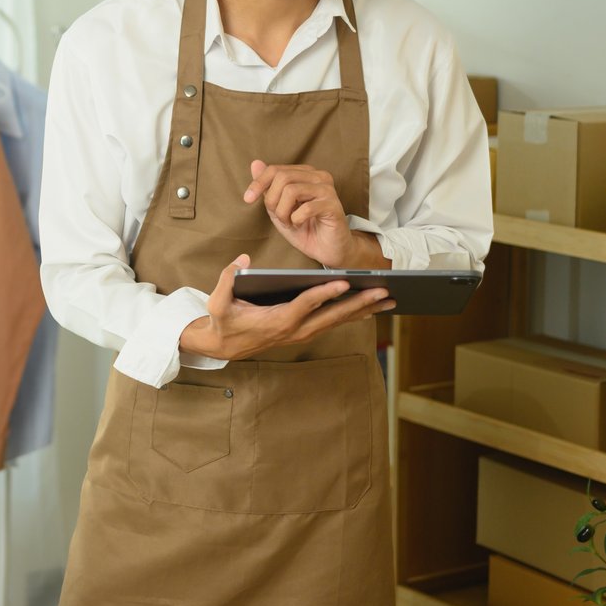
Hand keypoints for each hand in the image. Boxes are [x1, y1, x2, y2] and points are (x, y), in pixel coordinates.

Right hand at [179, 254, 394, 361]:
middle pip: (332, 316)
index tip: (344, 281)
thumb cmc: (223, 320)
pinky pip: (332, 323)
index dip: (324, 292)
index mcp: (277, 321)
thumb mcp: (217, 301)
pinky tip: (369, 308)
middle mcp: (295, 330)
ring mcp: (302, 333)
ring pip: (338, 321)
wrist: (223, 345)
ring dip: (363, 310)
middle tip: (383, 292)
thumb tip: (243, 260)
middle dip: (359, 303)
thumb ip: (227, 278)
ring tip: (388, 299)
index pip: (305, 304)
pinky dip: (353, 314)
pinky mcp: (304, 332)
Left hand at [243, 160, 384, 268]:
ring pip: (291, 191)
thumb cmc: (304, 228)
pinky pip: (305, 208)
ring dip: (283, 212)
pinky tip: (300, 224)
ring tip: (289, 222)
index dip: (258, 183)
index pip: (276, 170)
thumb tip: (255, 163)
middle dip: (272, 200)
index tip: (248, 199)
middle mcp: (318, 176)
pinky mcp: (333, 205)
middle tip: (279, 217)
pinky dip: (296, 219)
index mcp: (305, 174)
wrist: (327, 249)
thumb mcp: (279, 208)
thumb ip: (268, 187)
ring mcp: (327, 190)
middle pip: (282, 177)